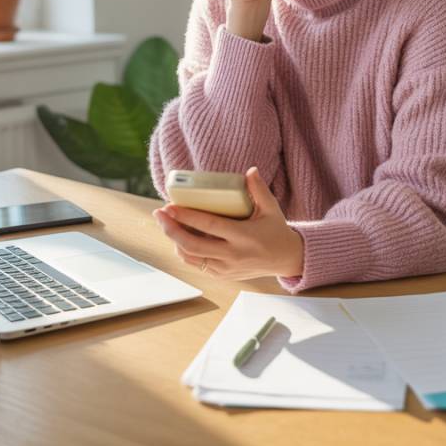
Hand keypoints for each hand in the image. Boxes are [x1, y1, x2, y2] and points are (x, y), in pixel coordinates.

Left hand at [153, 167, 303, 280]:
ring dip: (174, 241)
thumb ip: (259, 189)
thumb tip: (250, 170)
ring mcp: (226, 268)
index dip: (187, 216)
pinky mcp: (222, 275)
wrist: (286, 259)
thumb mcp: (271, 208)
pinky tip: (178, 238)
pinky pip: (197, 265)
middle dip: (171, 229)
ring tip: (165, 224)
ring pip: (191, 257)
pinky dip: (184, 252)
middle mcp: (232, 255)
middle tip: (159, 214)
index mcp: (244, 236)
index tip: (170, 206)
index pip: (209, 226)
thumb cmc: (276, 231)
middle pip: (193, 245)